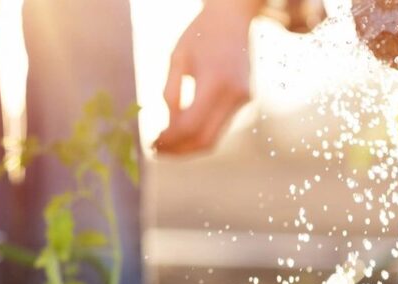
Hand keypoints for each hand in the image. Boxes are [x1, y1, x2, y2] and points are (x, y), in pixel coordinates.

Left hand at [154, 0, 261, 154]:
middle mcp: (234, 94)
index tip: (152, 143)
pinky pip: (220, 127)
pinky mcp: (245, 100)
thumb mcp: (177, 58)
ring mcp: (243, 99)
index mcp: (215, 81)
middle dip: (178, 150)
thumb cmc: (200, 34)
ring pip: (214, 138)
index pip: (190, 126)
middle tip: (156, 150)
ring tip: (165, 145)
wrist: (233, 18)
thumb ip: (172, 93)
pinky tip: (182, 132)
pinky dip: (200, 134)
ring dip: (188, 147)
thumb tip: (168, 128)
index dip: (169, 140)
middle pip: (204, 140)